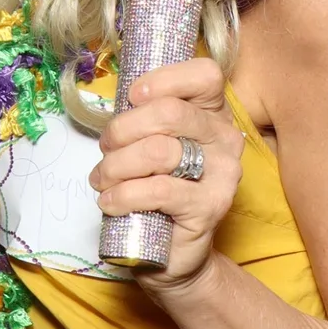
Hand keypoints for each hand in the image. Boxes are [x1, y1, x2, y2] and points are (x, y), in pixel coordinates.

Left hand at [90, 59, 243, 290]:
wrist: (171, 253)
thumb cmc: (155, 192)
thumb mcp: (150, 145)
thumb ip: (144, 118)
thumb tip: (118, 98)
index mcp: (214, 115)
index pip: (205, 75)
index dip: (164, 79)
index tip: (132, 97)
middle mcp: (225, 139)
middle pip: (171, 112)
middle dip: (123, 129)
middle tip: (106, 150)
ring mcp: (222, 174)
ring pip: (158, 151)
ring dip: (115, 166)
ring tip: (102, 180)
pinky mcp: (209, 207)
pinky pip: (157, 191)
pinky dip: (123, 195)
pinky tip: (110, 202)